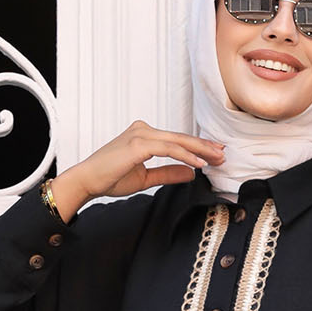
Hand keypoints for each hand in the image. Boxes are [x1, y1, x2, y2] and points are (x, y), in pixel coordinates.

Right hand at [49, 120, 225, 218]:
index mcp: (144, 135)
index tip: (214, 154)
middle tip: (223, 153)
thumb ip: (168, 173)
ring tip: (216, 159)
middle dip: (204, 146)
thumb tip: (190, 173)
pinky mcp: (139, 144)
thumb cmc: (110, 178)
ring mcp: (141, 134)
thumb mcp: (146, 178)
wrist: (88, 180)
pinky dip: (186, 156)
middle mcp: (143, 130)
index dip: (197, 147)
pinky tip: (199, 164)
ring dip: (200, 150)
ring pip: (178, 141)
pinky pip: (169, 149)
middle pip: (180, 137)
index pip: (176, 139)